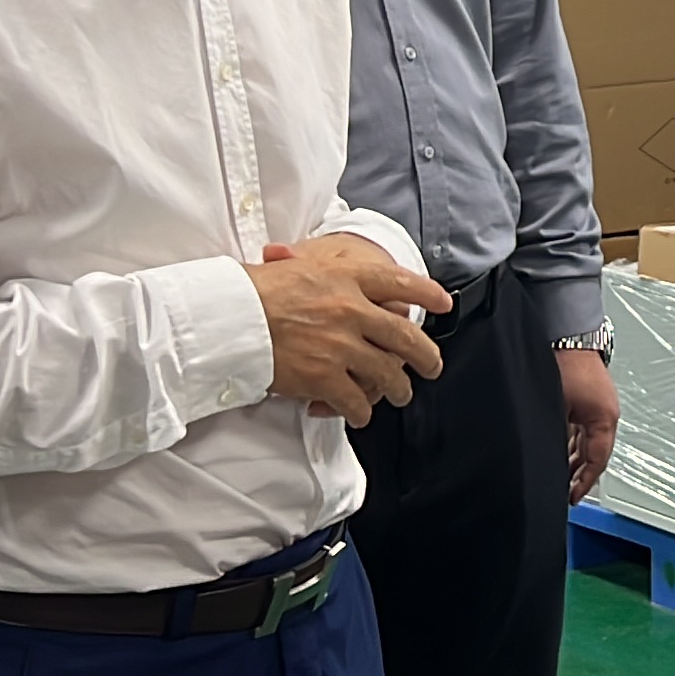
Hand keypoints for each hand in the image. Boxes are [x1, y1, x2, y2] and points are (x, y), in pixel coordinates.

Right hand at [249, 234, 449, 426]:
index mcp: (348, 277)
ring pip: (388, 375)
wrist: (229, 316)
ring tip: (400, 394)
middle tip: (431, 366)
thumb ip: (321, 268)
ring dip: (398, 389)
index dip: (428, 294)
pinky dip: (362, 412)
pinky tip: (361, 415)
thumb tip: (312, 261)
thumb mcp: (297, 264)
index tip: (444, 304)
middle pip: (406, 337)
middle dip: (426, 357)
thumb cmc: (255, 289)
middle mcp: (353, 310)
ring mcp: (342, 346)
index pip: (402, 283)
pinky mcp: (325, 378)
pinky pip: (357, 402)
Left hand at [559, 350, 620, 504]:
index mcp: (604, 418)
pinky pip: (583, 428)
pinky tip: (560, 448)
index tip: (573, 497)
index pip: (597, 460)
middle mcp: (606, 414)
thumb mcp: (556, 408)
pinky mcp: (589, 397)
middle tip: (565, 491)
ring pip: (588, 441)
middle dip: (579, 473)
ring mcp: (599, 405)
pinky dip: (573, 442)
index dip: (584, 483)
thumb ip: (555, 436)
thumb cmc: (565, 363)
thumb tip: (547, 457)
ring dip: (575, 458)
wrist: (566, 332)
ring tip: (561, 475)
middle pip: (594, 453)